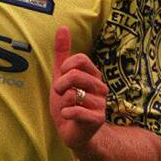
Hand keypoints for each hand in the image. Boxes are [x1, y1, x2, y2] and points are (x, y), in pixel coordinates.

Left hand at [50, 27, 108, 152]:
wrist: (73, 133)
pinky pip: (74, 111)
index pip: (80, 60)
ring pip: (72, 95)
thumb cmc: (68, 104)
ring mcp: (101, 103)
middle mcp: (100, 87)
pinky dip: (66, 114)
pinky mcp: (97, 119)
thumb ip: (62, 54)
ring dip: (62, 103)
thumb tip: (62, 27)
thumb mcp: (61, 77)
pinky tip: (69, 117)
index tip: (62, 76)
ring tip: (67, 108)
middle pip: (74, 76)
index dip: (66, 67)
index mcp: (93, 75)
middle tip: (60, 95)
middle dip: (60, 86)